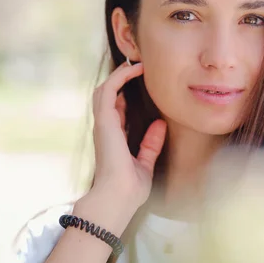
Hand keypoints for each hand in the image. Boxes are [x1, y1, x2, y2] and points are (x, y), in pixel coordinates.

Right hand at [91, 62, 166, 211]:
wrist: (117, 199)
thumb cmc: (128, 189)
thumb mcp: (145, 163)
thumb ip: (151, 144)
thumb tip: (161, 125)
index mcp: (114, 138)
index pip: (116, 110)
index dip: (125, 94)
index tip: (139, 83)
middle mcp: (106, 129)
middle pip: (107, 96)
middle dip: (119, 79)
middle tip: (137, 67)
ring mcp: (103, 123)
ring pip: (104, 90)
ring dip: (119, 74)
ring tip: (136, 64)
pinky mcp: (104, 120)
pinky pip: (108, 91)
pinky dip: (119, 77)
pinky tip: (133, 69)